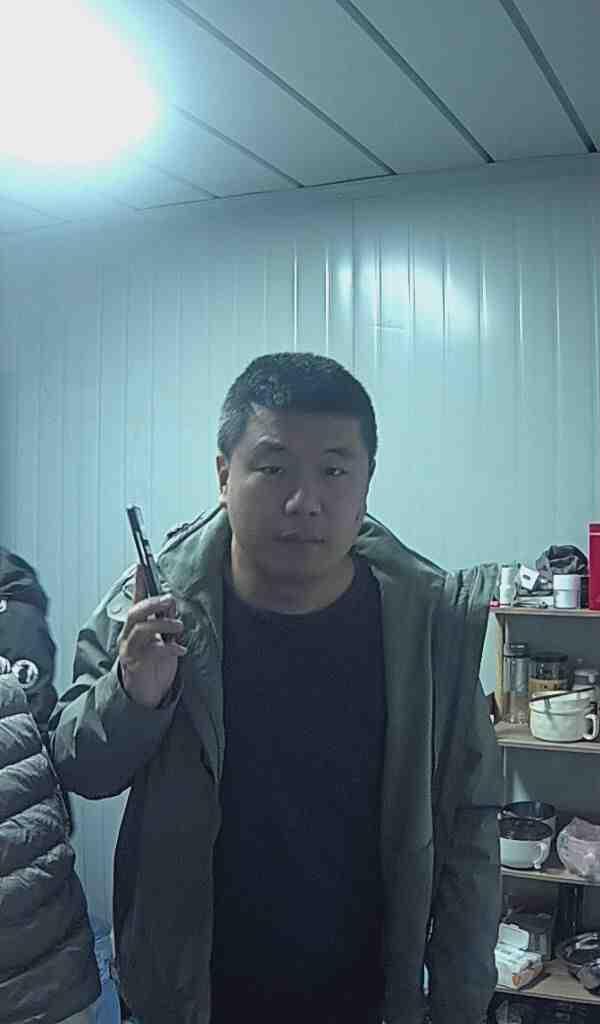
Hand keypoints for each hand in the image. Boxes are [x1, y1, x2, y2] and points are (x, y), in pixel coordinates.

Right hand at [118, 565, 186, 707]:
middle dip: (153, 603)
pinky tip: (180, 649)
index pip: (136, 600)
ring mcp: (131, 650)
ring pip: (142, 629)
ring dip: (163, 624)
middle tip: (169, 601)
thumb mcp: (161, 639)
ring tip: (178, 627)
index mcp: (135, 627)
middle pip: (135, 612)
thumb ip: (165, 622)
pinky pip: (152, 651)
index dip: (138, 583)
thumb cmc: (154, 664)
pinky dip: (169, 648)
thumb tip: (171, 604)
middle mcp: (129, 636)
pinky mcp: (136, 664)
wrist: (144, 694)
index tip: (141, 566)